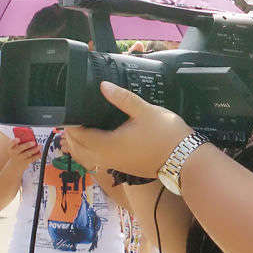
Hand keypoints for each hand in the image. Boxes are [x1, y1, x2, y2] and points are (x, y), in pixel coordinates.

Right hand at [7, 137, 41, 172]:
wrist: (14, 166)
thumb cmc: (17, 153)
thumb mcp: (15, 148)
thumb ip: (22, 142)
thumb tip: (31, 137)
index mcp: (11, 147)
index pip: (11, 143)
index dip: (14, 141)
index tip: (18, 138)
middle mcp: (15, 153)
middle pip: (20, 148)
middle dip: (27, 145)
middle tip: (33, 142)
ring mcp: (20, 158)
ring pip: (27, 153)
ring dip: (34, 149)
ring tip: (39, 146)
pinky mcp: (25, 162)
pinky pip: (32, 158)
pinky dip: (37, 156)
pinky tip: (40, 153)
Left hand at [63, 81, 192, 177]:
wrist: (185, 160)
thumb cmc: (166, 135)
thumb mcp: (144, 111)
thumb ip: (122, 98)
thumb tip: (103, 86)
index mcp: (108, 145)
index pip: (78, 135)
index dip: (70, 123)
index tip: (67, 109)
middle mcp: (108, 158)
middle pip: (78, 148)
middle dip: (71, 134)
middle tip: (71, 116)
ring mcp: (116, 165)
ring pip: (87, 156)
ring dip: (80, 144)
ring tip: (81, 128)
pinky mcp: (124, 167)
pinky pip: (99, 159)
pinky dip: (92, 150)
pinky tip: (99, 139)